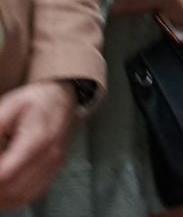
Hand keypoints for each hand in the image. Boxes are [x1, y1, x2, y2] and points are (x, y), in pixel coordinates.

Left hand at [0, 81, 76, 209]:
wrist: (61, 98)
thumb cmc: (35, 101)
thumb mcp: (7, 108)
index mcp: (38, 139)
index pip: (6, 174)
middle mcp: (51, 157)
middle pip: (13, 190)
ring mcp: (55, 166)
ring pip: (22, 197)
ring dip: (2, 198)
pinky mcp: (54, 172)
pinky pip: (31, 195)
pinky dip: (13, 199)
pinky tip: (2, 190)